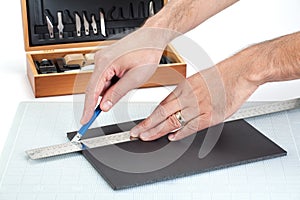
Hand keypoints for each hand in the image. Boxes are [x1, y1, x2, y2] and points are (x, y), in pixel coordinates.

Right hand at [80, 28, 177, 123]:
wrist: (152, 37)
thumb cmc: (147, 53)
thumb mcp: (135, 78)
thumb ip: (117, 93)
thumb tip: (103, 106)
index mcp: (105, 63)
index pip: (92, 91)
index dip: (87, 108)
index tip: (84, 120)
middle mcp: (100, 59)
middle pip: (94, 87)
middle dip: (99, 101)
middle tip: (103, 113)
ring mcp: (103, 58)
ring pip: (101, 83)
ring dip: (109, 90)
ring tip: (127, 83)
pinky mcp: (107, 59)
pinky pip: (105, 77)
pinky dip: (111, 84)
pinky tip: (124, 80)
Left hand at [130, 50, 259, 140]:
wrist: (241, 70)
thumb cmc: (221, 74)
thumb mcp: (197, 80)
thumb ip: (185, 94)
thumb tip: (175, 106)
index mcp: (184, 87)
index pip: (161, 105)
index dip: (148, 117)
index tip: (139, 125)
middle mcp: (189, 96)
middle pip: (162, 114)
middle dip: (147, 126)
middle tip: (136, 134)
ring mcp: (199, 106)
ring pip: (174, 122)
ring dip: (159, 131)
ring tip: (147, 138)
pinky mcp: (212, 115)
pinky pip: (192, 127)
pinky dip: (181, 133)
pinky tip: (172, 137)